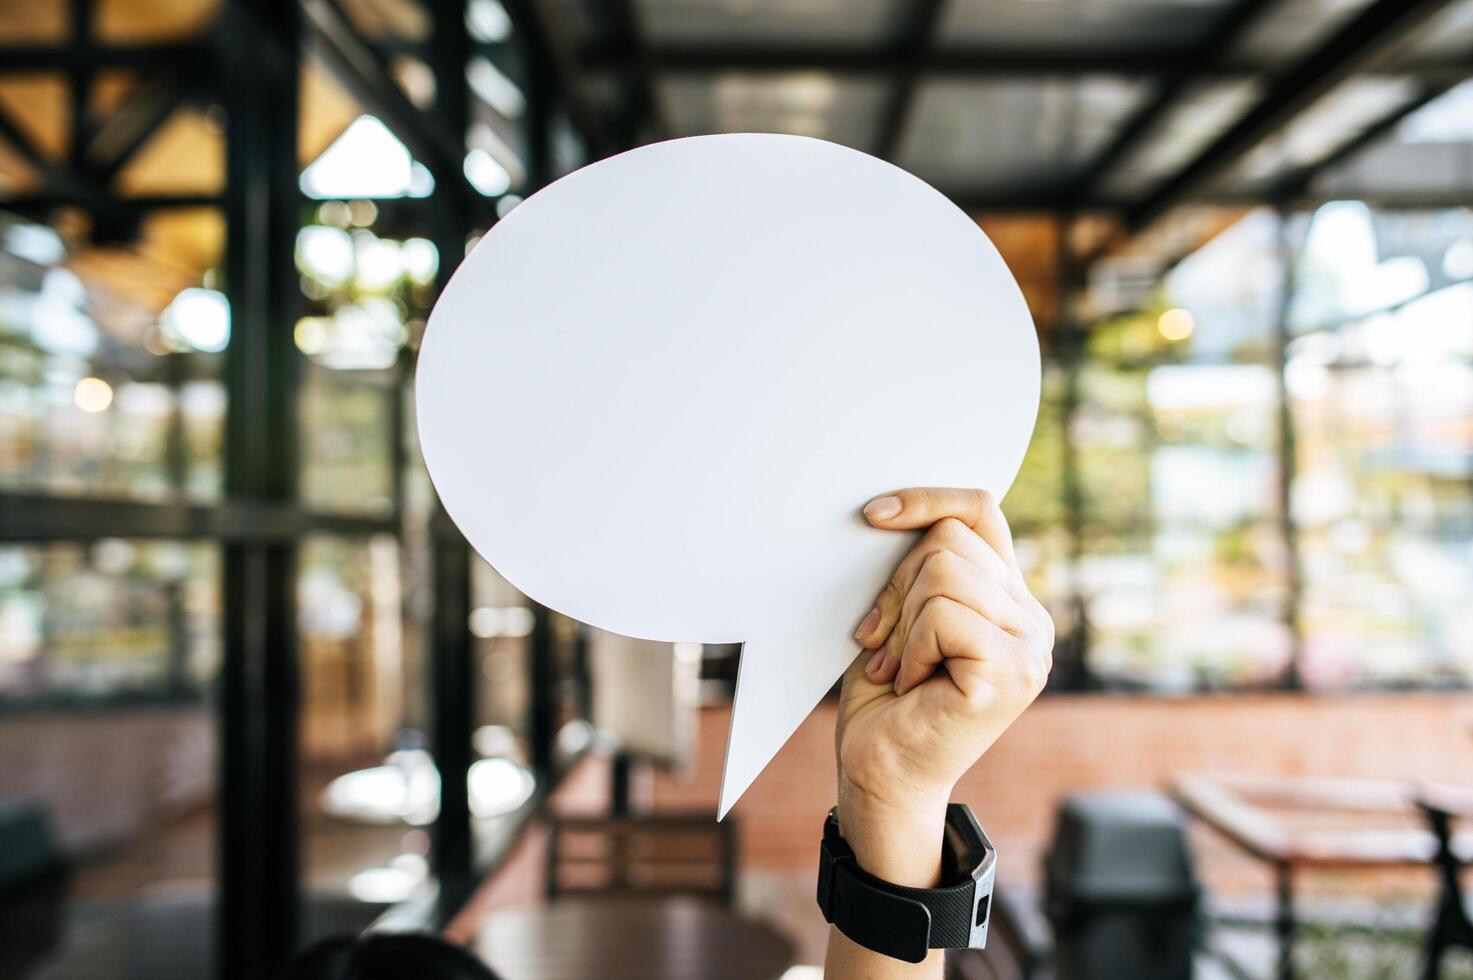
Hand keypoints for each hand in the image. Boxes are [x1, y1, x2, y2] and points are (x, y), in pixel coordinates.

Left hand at [835, 488, 1053, 887]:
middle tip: (884, 643)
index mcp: (1011, 600)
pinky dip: (909, 648)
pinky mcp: (1010, 673)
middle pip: (949, 540)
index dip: (927, 499)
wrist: (881, 776)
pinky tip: (913, 685)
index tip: (873, 515)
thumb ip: (925, 568)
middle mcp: (1033, 620)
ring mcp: (1030, 648)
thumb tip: (899, 511)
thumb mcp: (904, 615)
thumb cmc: (887, 700)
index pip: (980, 511)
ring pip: (941, 573)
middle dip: (897, 587)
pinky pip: (941, 616)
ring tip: (900, 667)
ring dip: (901, 623)